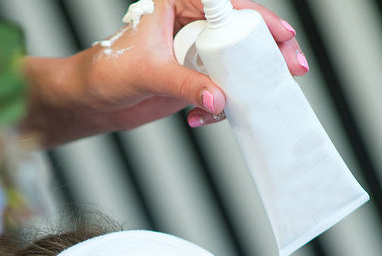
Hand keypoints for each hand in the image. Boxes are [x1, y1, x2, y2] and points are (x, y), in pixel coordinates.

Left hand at [24, 1, 303, 145]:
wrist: (91, 100)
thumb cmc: (106, 72)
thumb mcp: (148, 74)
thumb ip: (184, 85)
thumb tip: (218, 99)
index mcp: (179, 4)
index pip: (227, 7)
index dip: (259, 19)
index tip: (281, 35)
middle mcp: (191, 24)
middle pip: (241, 33)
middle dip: (267, 54)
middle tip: (291, 70)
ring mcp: (195, 52)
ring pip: (236, 62)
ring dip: (246, 86)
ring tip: (248, 102)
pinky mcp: (194, 77)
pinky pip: (221, 88)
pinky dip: (218, 106)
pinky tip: (201, 118)